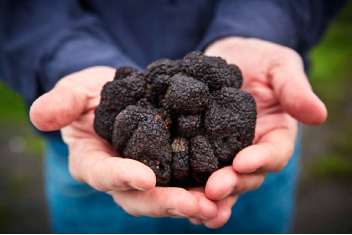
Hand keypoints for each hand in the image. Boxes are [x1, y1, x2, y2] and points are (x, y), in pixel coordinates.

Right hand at [30, 66, 216, 218]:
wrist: (123, 94)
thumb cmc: (95, 94)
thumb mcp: (76, 92)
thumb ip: (62, 103)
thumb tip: (41, 115)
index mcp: (95, 161)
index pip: (104, 175)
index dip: (121, 178)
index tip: (145, 178)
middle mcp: (123, 176)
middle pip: (142, 198)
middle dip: (167, 203)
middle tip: (196, 205)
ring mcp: (150, 174)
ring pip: (169, 196)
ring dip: (194, 204)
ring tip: (219, 207)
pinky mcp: (172, 167)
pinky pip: (188, 183)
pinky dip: (206, 190)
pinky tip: (229, 191)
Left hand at [189, 37, 326, 227]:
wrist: (229, 57)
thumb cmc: (260, 60)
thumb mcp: (280, 66)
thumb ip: (294, 89)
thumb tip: (319, 115)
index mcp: (274, 134)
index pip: (274, 153)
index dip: (261, 160)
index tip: (243, 162)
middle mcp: (250, 150)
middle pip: (246, 176)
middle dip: (231, 184)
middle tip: (213, 190)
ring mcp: (225, 153)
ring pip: (221, 181)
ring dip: (209, 197)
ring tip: (194, 207)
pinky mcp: (200, 149)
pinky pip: (196, 170)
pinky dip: (190, 187)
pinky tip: (177, 197)